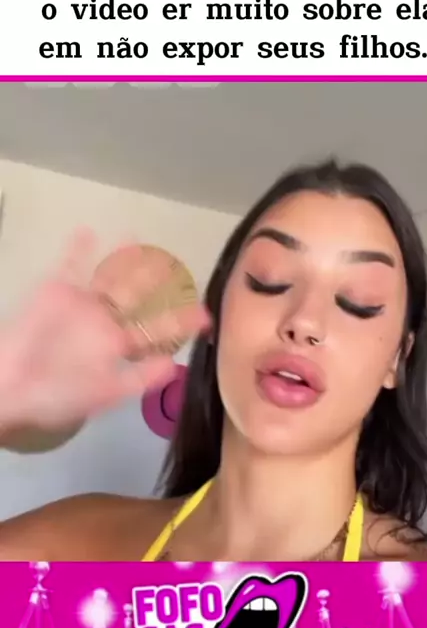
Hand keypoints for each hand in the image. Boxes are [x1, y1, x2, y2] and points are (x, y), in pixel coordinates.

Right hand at [0, 231, 208, 430]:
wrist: (11, 389)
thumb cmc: (57, 397)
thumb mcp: (103, 394)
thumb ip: (138, 379)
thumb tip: (175, 366)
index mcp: (118, 347)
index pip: (155, 332)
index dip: (179, 324)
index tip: (206, 317)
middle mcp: (104, 322)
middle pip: (137, 298)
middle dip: (156, 283)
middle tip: (177, 268)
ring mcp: (81, 305)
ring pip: (108, 277)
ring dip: (122, 259)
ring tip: (136, 238)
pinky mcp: (56, 293)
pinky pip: (69, 267)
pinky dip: (77, 251)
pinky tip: (88, 231)